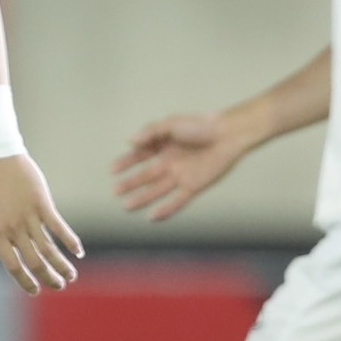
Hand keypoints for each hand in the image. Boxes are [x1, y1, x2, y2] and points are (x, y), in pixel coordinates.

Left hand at [0, 151, 81, 291]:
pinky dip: (70, 241)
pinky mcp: (42, 204)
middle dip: (48, 277)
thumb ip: (4, 235)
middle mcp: (12, 228)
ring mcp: (28, 216)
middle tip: (59, 285)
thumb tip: (19, 255)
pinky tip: (78, 251)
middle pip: (34, 261)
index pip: (12, 266)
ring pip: (48, 248)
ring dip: (62, 265)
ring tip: (71, 276)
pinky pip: (58, 227)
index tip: (36, 291)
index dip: (25, 281)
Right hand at [112, 111, 251, 222]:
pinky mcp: (194, 186)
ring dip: (142, 198)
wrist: (229, 134)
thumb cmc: (201, 125)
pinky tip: (153, 217)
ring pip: (157, 190)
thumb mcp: (172, 123)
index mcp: (163, 145)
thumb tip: (130, 141)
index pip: (139, 156)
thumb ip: (151, 132)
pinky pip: (177, 200)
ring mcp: (181, 175)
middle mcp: (169, 162)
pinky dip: (166, 209)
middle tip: (115, 191)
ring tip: (126, 205)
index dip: (125, 163)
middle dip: (130, 183)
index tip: (112, 170)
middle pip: (146, 176)